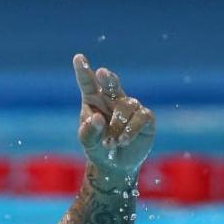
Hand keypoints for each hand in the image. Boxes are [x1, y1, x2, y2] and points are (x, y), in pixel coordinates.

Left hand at [73, 53, 154, 182]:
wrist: (115, 165)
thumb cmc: (98, 147)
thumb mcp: (88, 142)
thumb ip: (88, 132)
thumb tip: (98, 119)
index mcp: (93, 100)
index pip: (88, 83)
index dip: (84, 70)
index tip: (78, 58)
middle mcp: (112, 99)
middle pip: (111, 84)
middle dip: (108, 78)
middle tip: (102, 73)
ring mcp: (130, 106)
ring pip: (125, 108)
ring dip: (116, 127)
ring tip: (109, 143)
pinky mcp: (145, 117)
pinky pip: (140, 118)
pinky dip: (130, 130)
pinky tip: (123, 141)